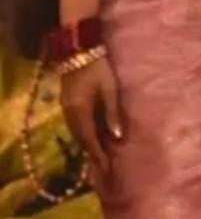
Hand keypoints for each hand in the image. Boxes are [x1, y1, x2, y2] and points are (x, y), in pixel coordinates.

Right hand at [60, 53, 123, 188]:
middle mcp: (69, 112)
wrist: (79, 49)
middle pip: (81, 138)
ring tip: (99, 157)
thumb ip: (112, 113)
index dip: (98, 154)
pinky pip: (75, 125)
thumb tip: (117, 137)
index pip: (89, 139)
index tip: (107, 168)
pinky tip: (92, 138)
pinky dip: (84, 135)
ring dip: (87, 145)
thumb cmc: (99, 67)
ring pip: (76, 133)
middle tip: (104, 168)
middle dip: (92, 154)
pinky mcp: (67, 103)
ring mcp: (66, 107)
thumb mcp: (110, 89)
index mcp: (79, 110)